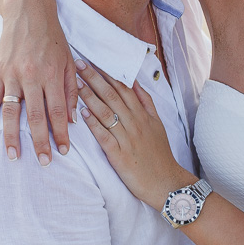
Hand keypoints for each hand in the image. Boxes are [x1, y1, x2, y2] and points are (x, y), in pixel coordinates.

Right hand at [0, 0, 77, 165]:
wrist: (29, 11)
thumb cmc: (53, 37)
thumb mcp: (69, 61)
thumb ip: (71, 90)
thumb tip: (73, 119)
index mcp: (53, 75)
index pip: (58, 112)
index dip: (61, 134)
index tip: (64, 151)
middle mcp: (32, 77)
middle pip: (36, 117)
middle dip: (40, 142)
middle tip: (44, 162)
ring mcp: (13, 74)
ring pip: (12, 111)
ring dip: (12, 136)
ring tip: (13, 155)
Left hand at [75, 59, 194, 206]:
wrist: (166, 182)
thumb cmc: (159, 154)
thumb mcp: (157, 123)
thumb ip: (146, 102)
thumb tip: (135, 82)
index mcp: (142, 114)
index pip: (123, 88)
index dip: (107, 74)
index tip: (93, 62)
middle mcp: (134, 123)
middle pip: (112, 96)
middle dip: (94, 79)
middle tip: (79, 64)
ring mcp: (127, 139)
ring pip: (106, 113)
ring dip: (90, 97)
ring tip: (76, 84)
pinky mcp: (119, 155)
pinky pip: (104, 137)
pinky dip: (93, 125)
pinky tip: (82, 114)